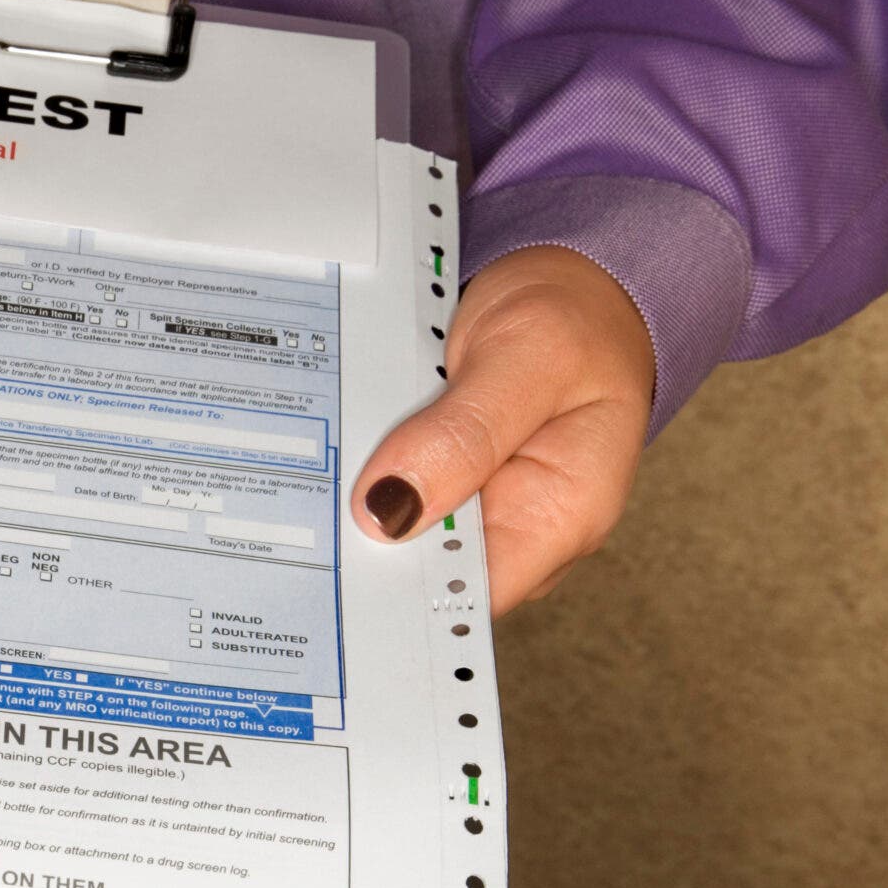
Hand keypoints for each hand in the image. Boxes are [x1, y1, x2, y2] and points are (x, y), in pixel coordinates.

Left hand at [348, 245, 654, 612]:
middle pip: (420, 572)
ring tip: (314, 472)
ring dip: (355, 505)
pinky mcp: (447, 481)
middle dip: (365, 544)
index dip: (399, 591)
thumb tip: (390, 511)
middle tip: (307, 509)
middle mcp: (519, 529)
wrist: (580, 288)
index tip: (337, 565)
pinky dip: (364, 474)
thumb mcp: (530, 356)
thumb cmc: (579, 323)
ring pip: (396, 534)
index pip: (464, 599)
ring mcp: (480, 508)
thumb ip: (466, 432)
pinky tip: (333, 455)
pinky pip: (394, 494)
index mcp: (561, 518)